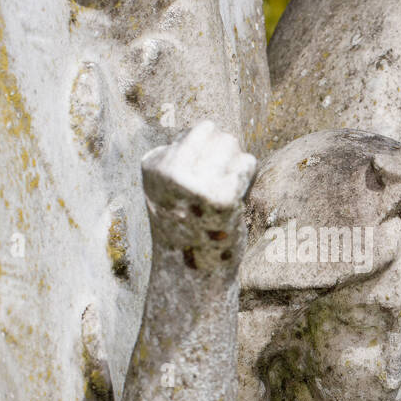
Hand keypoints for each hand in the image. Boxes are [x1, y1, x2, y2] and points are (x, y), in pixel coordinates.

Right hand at [142, 120, 256, 267]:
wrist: (191, 272)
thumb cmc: (186, 222)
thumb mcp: (170, 184)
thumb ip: (184, 155)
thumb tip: (211, 129)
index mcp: (153, 165)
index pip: (198, 132)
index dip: (206, 155)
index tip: (196, 185)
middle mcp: (170, 173)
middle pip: (215, 132)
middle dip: (223, 154)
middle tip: (215, 187)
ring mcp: (195, 185)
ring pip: (231, 143)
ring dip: (234, 165)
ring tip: (222, 193)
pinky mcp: (221, 199)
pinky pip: (247, 163)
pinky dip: (246, 178)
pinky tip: (233, 201)